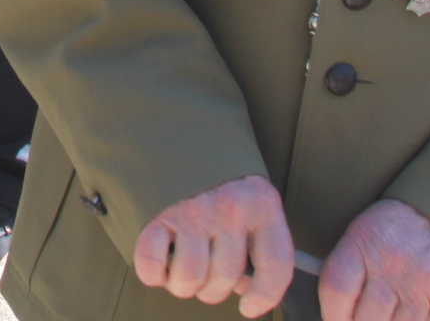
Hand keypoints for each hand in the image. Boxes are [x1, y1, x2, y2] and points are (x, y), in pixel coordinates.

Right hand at [134, 173, 294, 316]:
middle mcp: (230, 208)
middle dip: (212, 289)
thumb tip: (245, 288)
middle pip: (226, 278)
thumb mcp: (249, 196)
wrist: (172, 128)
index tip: (249, 308)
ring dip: (182, 285)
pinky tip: (157, 264)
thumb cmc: (215, 174)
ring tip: (179, 271)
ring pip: (190, 278)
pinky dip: (152, 273)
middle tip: (204, 278)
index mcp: (262, 204)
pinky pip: (152, 265)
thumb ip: (254, 238)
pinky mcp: (156, 212)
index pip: (277, 266)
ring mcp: (192, 210)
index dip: (264, 297)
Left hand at [319, 200, 429, 320]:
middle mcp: (391, 264)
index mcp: (362, 244)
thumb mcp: (362, 234)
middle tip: (365, 318)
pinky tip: (411, 314)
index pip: (335, 290)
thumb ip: (346, 271)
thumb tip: (336, 313)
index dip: (331, 314)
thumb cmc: (396, 229)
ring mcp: (421, 284)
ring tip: (389, 313)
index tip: (335, 320)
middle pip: (365, 318)